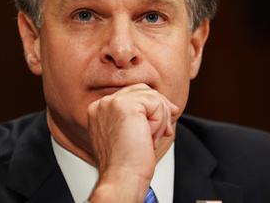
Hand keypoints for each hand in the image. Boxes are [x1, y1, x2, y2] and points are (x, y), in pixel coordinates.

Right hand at [87, 83, 178, 202]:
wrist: (122, 178)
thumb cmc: (127, 163)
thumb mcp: (132, 132)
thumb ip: (143, 115)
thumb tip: (169, 105)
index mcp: (100, 110)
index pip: (132, 94)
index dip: (152, 108)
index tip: (161, 127)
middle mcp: (103, 104)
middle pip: (143, 91)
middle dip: (159, 111)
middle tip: (162, 133)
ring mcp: (112, 103)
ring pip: (152, 96)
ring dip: (160, 119)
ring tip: (151, 139)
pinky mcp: (125, 106)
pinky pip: (156, 103)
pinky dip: (160, 121)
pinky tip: (150, 137)